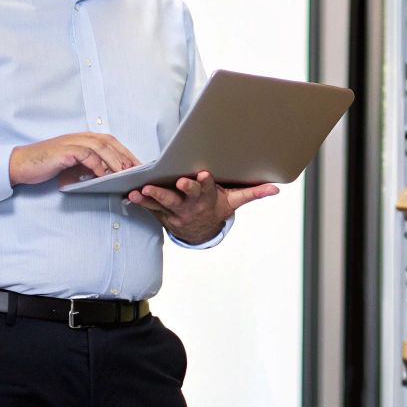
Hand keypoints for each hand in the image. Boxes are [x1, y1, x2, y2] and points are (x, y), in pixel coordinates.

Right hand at [9, 132, 141, 186]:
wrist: (21, 165)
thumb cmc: (46, 166)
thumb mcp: (72, 166)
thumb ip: (89, 167)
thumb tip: (109, 177)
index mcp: (83, 139)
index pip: (110, 142)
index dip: (125, 152)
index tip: (138, 165)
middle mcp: (79, 137)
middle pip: (109, 142)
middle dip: (125, 155)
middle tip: (137, 169)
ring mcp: (72, 142)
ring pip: (100, 147)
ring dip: (115, 160)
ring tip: (125, 173)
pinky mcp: (64, 150)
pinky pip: (86, 155)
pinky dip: (97, 165)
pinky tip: (104, 175)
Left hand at [127, 170, 277, 243]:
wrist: (200, 232)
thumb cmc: (216, 208)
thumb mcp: (234, 201)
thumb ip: (253, 193)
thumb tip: (276, 189)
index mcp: (208, 198)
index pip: (207, 188)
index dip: (205, 182)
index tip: (203, 174)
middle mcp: (191, 204)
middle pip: (185, 195)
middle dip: (181, 189)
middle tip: (177, 182)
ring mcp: (175, 210)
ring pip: (163, 202)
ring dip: (152, 197)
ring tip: (142, 191)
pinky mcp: (162, 213)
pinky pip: (150, 208)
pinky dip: (140, 202)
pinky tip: (131, 195)